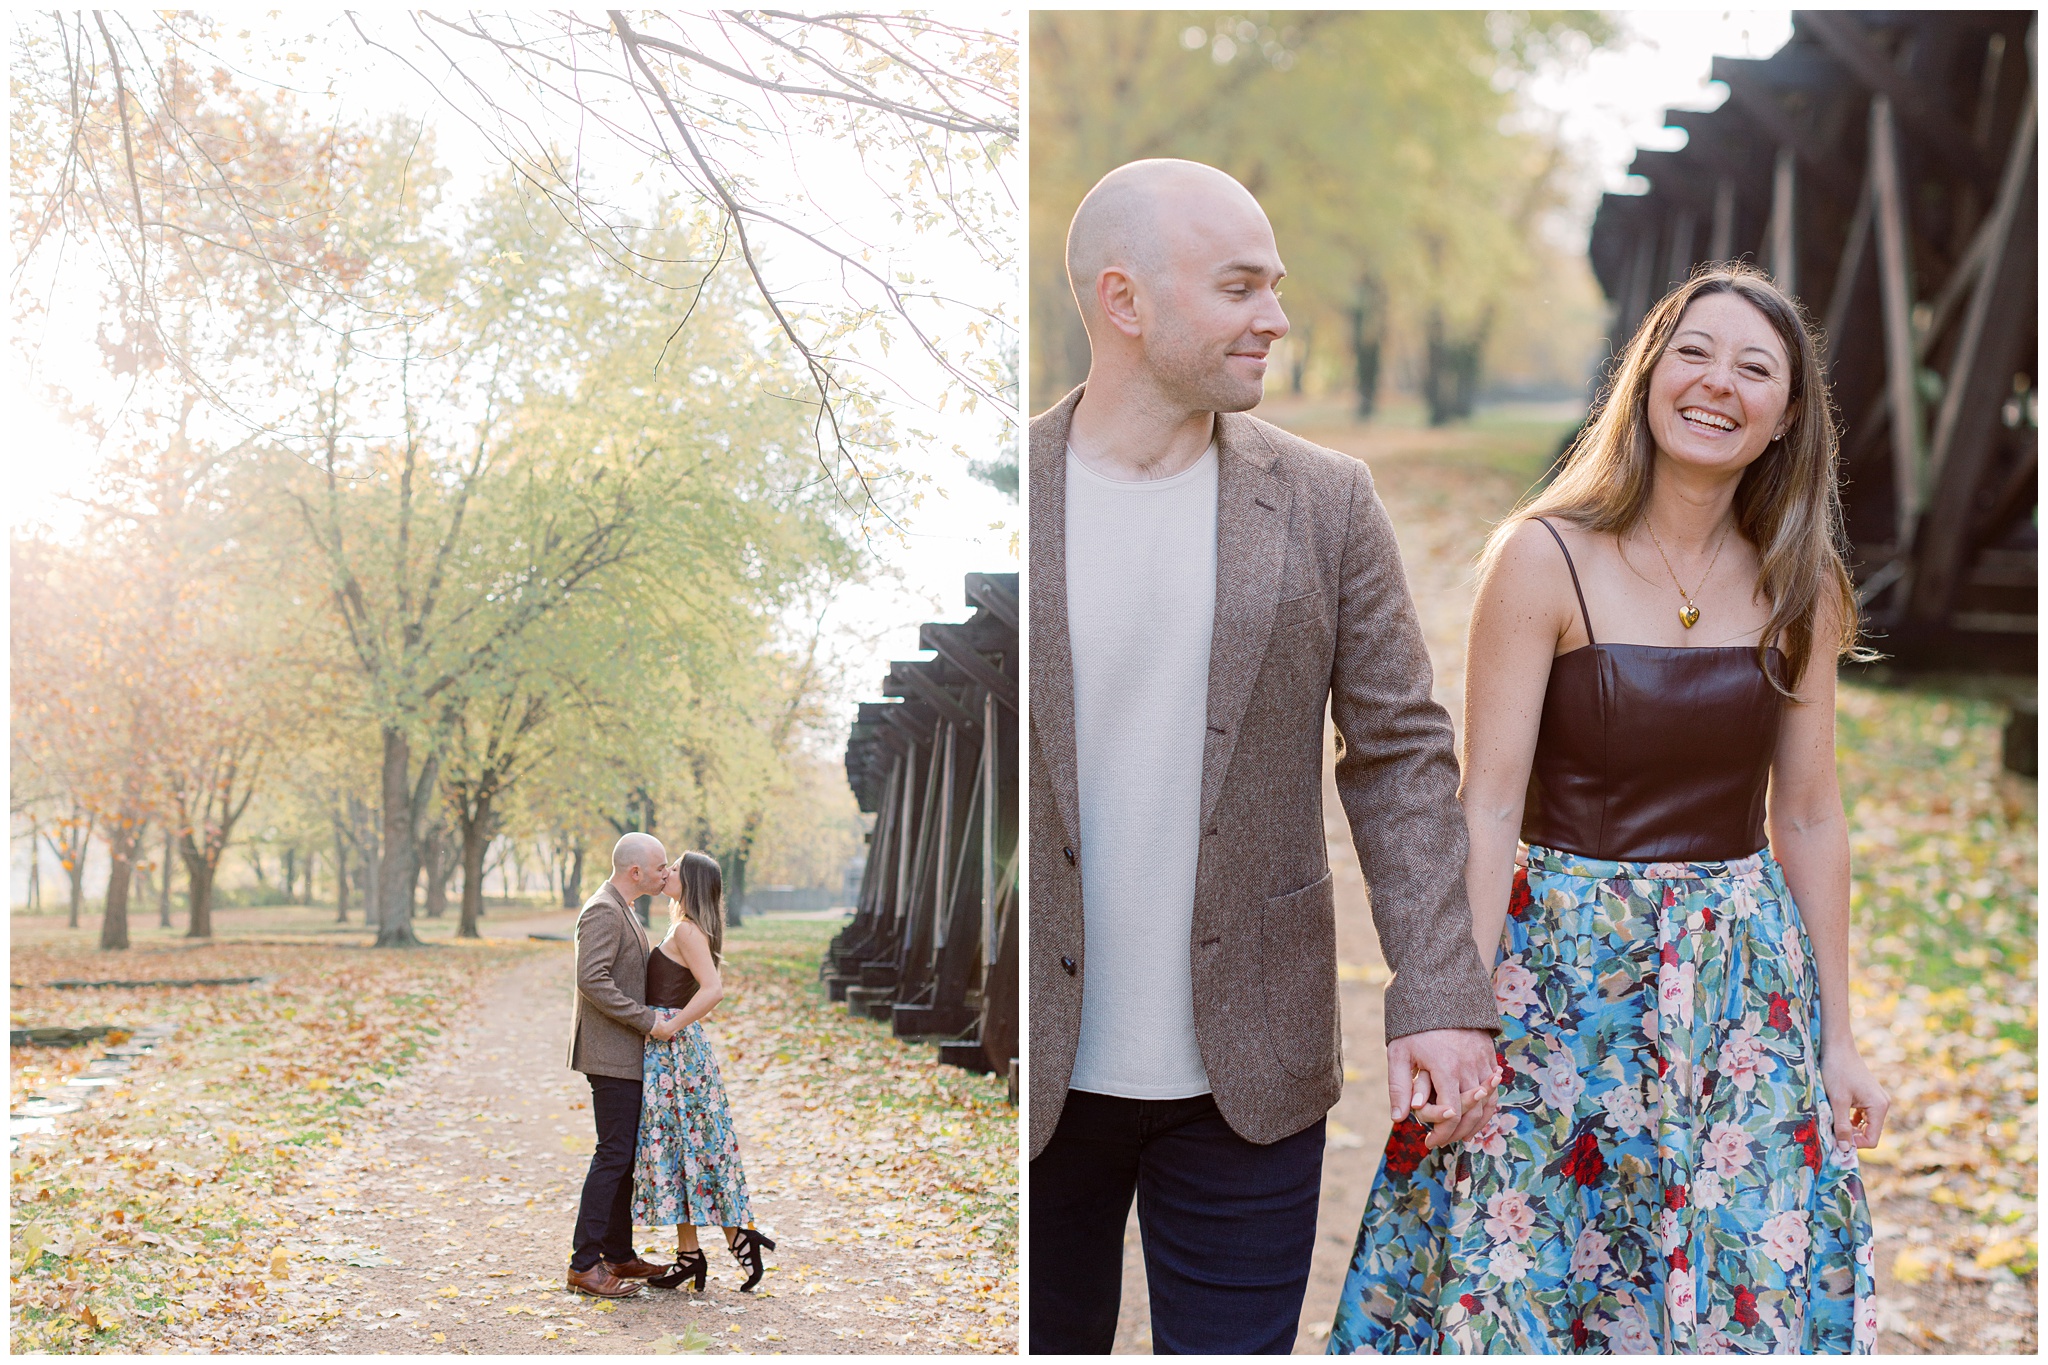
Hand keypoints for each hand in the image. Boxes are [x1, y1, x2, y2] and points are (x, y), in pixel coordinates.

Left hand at [649, 1010, 681, 1042]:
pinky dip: (665, 1037)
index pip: (651, 1032)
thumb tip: (659, 1021)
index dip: (653, 1030)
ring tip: (664, 1031)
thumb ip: (659, 1022)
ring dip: (661, 1035)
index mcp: (652, 1032)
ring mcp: (660, 1038)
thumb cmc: (663, 1024)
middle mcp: (655, 1036)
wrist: (668, 1029)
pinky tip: (667, 1033)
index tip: (655, 1028)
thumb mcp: (659, 1021)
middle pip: (655, 1035)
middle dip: (656, 1033)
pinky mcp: (664, 1040)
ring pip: (659, 1037)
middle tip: (659, 1029)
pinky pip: (664, 1039)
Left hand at [1387, 1027, 1499, 1149]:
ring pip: (1486, 1103)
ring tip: (1458, 1136)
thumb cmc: (1414, 1026)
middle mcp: (1469, 1066)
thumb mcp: (1399, 1054)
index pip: (1451, 1112)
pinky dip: (1486, 1108)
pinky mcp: (1489, 1056)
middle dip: (1455, 1134)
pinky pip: (1493, 1090)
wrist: (1439, 991)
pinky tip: (1473, 1117)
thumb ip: (1399, 1087)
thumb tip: (1398, 1118)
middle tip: (1439, 1142)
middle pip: (1470, 1112)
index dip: (1441, 1132)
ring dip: (1474, 1125)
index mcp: (1446, 1066)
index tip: (1429, 1142)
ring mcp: (1482, 1060)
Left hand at [1821, 1043, 1888, 1149]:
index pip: (1872, 1139)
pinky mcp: (1868, 1096)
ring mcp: (1876, 1100)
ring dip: (1849, 1127)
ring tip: (1833, 1120)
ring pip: (1865, 1125)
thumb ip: (1841, 1126)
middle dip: (1852, 1136)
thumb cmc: (1836, 1070)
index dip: (1854, 1144)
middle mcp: (1882, 1105)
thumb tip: (1844, 1149)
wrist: (1837, 1046)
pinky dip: (1850, 1119)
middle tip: (1832, 1130)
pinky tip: (1837, 1114)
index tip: (1836, 1139)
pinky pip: (1862, 1116)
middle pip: (1869, 1133)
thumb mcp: (1837, 1101)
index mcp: (1879, 1107)